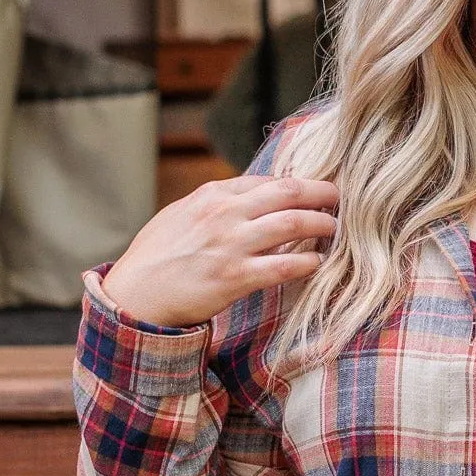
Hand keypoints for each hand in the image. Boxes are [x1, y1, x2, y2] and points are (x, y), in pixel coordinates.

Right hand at [100, 173, 338, 327]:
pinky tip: (316, 263)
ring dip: (321, 225)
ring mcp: (231, 245)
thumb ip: (216, 204)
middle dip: (322, 193)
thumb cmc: (157, 256)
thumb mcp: (182, 215)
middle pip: (289, 192)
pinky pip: (284, 266)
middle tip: (340, 198)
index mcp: (212, 195)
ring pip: (293, 224)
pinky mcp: (235, 277)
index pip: (269, 180)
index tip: (317, 190)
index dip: (300, 184)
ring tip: (334, 229)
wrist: (135, 295)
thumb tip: (251, 197)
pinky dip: (307, 263)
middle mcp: (224, 213)